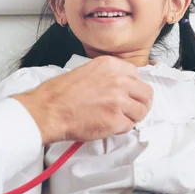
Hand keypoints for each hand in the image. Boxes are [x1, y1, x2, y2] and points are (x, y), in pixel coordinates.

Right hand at [13, 56, 153, 144]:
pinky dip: (120, 129)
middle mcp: (118, 79)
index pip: (137, 75)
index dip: (133, 88)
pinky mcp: (116, 119)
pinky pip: (129, 126)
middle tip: (129, 110)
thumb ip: (108, 76)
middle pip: (146, 93)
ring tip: (116, 119)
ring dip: (131, 117)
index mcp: (111, 65)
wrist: (48, 109)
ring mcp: (119, 100)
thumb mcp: (87, 71)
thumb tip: (122, 87)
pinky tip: (106, 125)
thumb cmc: (60, 93)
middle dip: (139, 103)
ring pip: (141, 111)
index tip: (128, 95)